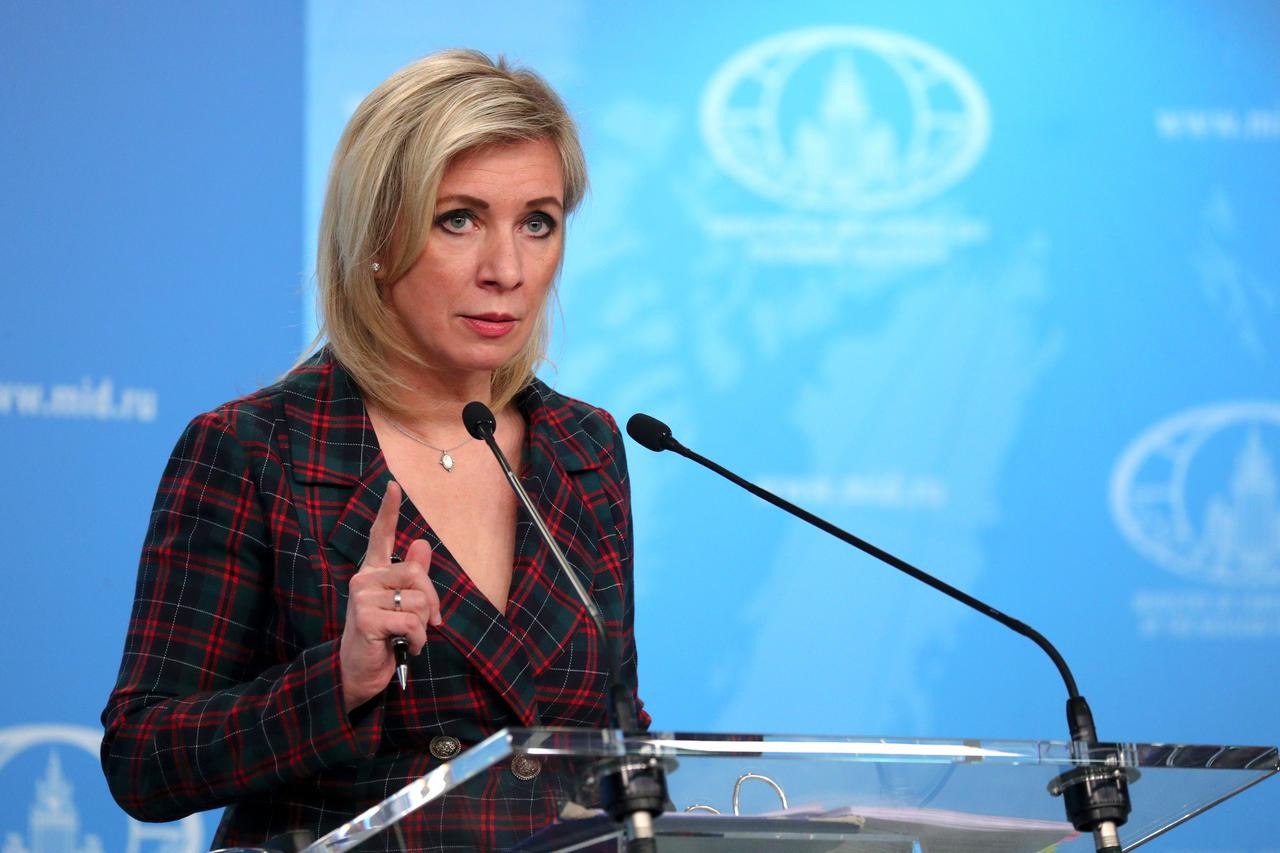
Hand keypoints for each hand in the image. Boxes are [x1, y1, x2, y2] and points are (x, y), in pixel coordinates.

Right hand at [339, 481, 441, 710]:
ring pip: (417, 600)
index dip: (388, 511)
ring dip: (423, 626)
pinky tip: (406, 647)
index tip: (394, 485)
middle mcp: (364, 579)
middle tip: (430, 622)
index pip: (379, 536)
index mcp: (373, 573)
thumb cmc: (382, 637)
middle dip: (432, 600)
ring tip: (408, 637)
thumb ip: (412, 577)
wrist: (360, 672)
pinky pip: (411, 622)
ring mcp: (362, 598)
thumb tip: (422, 542)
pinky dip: (418, 640)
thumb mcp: (400, 605)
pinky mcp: (365, 618)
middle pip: (416, 571)